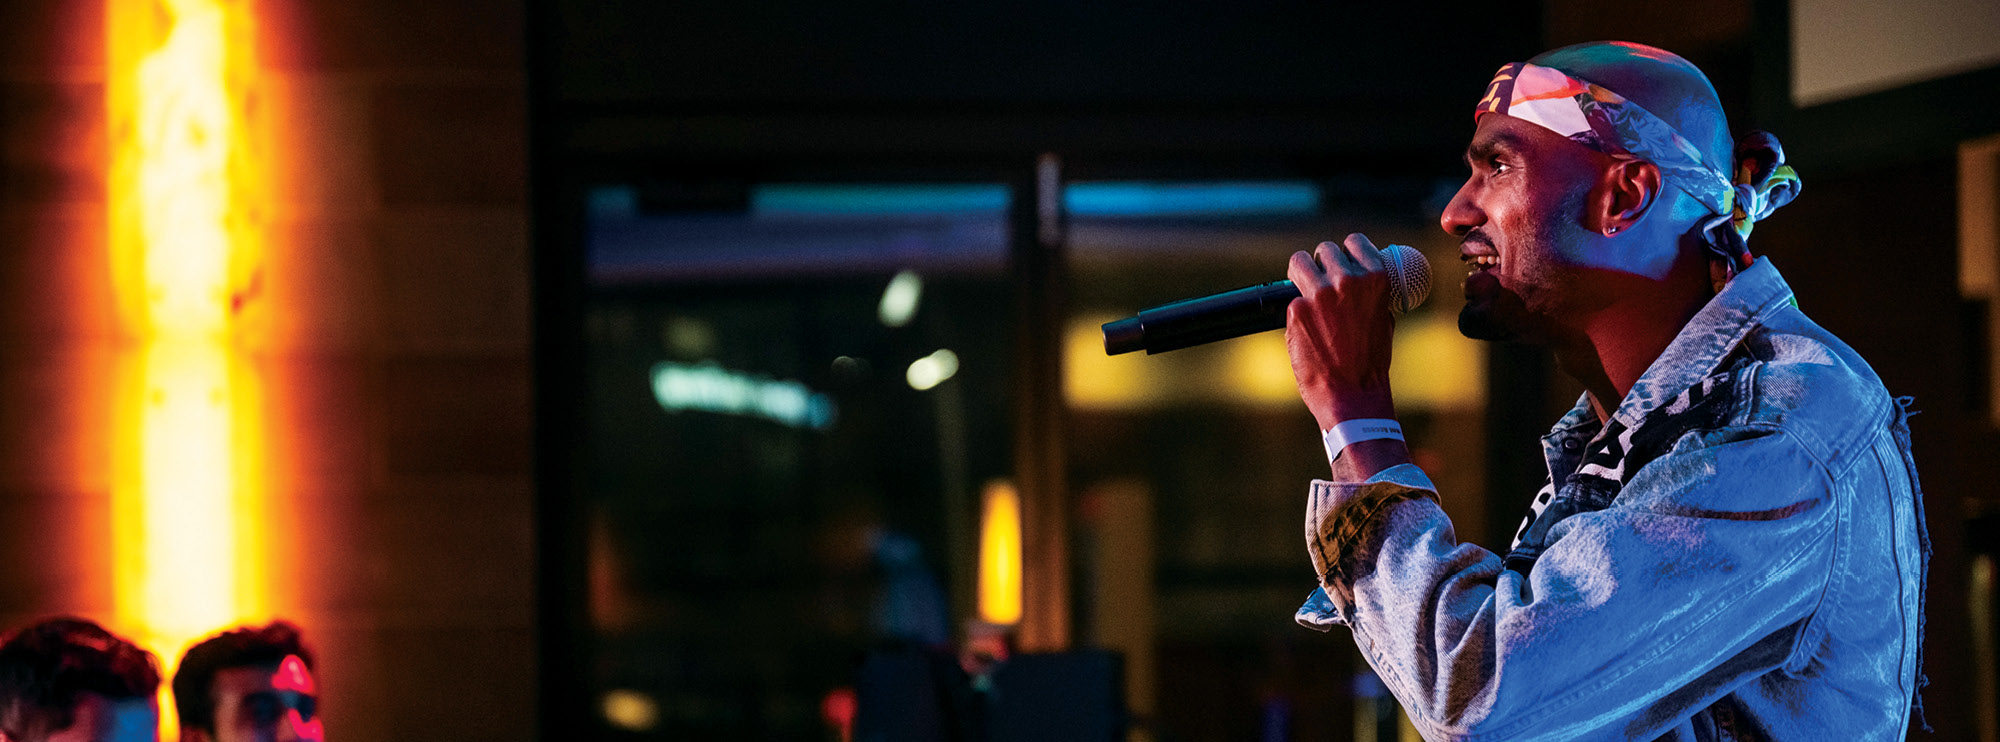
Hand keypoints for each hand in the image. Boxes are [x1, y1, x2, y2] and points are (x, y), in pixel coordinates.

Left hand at [1286, 233, 1399, 431]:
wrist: (1353, 395)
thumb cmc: (1370, 362)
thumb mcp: (1382, 318)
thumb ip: (1369, 294)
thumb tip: (1359, 278)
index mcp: (1375, 278)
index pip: (1354, 242)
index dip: (1345, 252)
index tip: (1341, 262)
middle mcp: (1347, 280)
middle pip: (1324, 250)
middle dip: (1322, 265)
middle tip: (1320, 283)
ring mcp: (1320, 294)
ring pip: (1299, 263)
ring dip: (1301, 275)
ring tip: (1305, 292)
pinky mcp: (1296, 311)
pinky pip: (1292, 300)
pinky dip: (1297, 312)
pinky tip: (1306, 330)